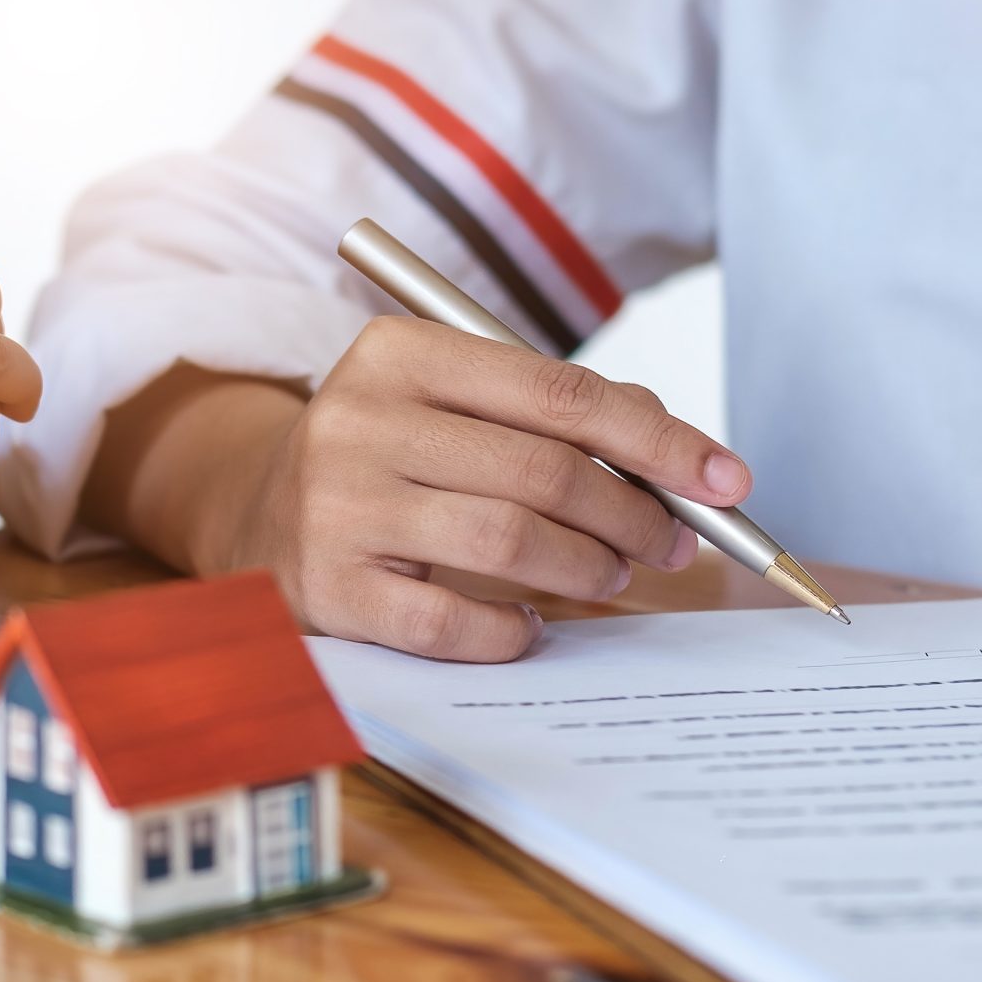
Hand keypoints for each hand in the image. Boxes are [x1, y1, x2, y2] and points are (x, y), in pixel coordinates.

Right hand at [193, 318, 749, 661]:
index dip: (659, 439)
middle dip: (634, 514)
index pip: (560, 392)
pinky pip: (452, 624)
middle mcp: (358, 419)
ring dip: (587, 568)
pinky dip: (511, 629)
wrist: (255, 514)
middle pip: (543, 470)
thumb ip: (557, 413)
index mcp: (397, 352)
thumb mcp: (455, 404)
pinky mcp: (329, 589)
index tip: (726, 478)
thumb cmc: (389, 456)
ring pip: (508, 541)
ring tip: (611, 575)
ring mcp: (337, 507)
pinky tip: (527, 620)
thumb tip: (682, 457)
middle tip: (673, 541)